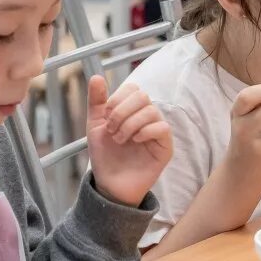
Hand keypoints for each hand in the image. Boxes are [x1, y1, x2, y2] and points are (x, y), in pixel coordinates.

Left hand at [87, 76, 172, 206]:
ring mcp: (157, 132)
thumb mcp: (95, 125)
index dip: (118, 98)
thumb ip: (96, 101)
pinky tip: (135, 141)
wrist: (109, 183)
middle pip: (143, 96)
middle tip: (112, 129)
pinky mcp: (165, 147)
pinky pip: (163, 128)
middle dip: (122, 111)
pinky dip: (145, 131)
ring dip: (130, 124)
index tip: (106, 116)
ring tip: (120, 139)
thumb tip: (96, 77)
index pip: (133, 88)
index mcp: (132, 110)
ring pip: (152, 111)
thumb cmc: (105, 155)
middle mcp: (147, 117)